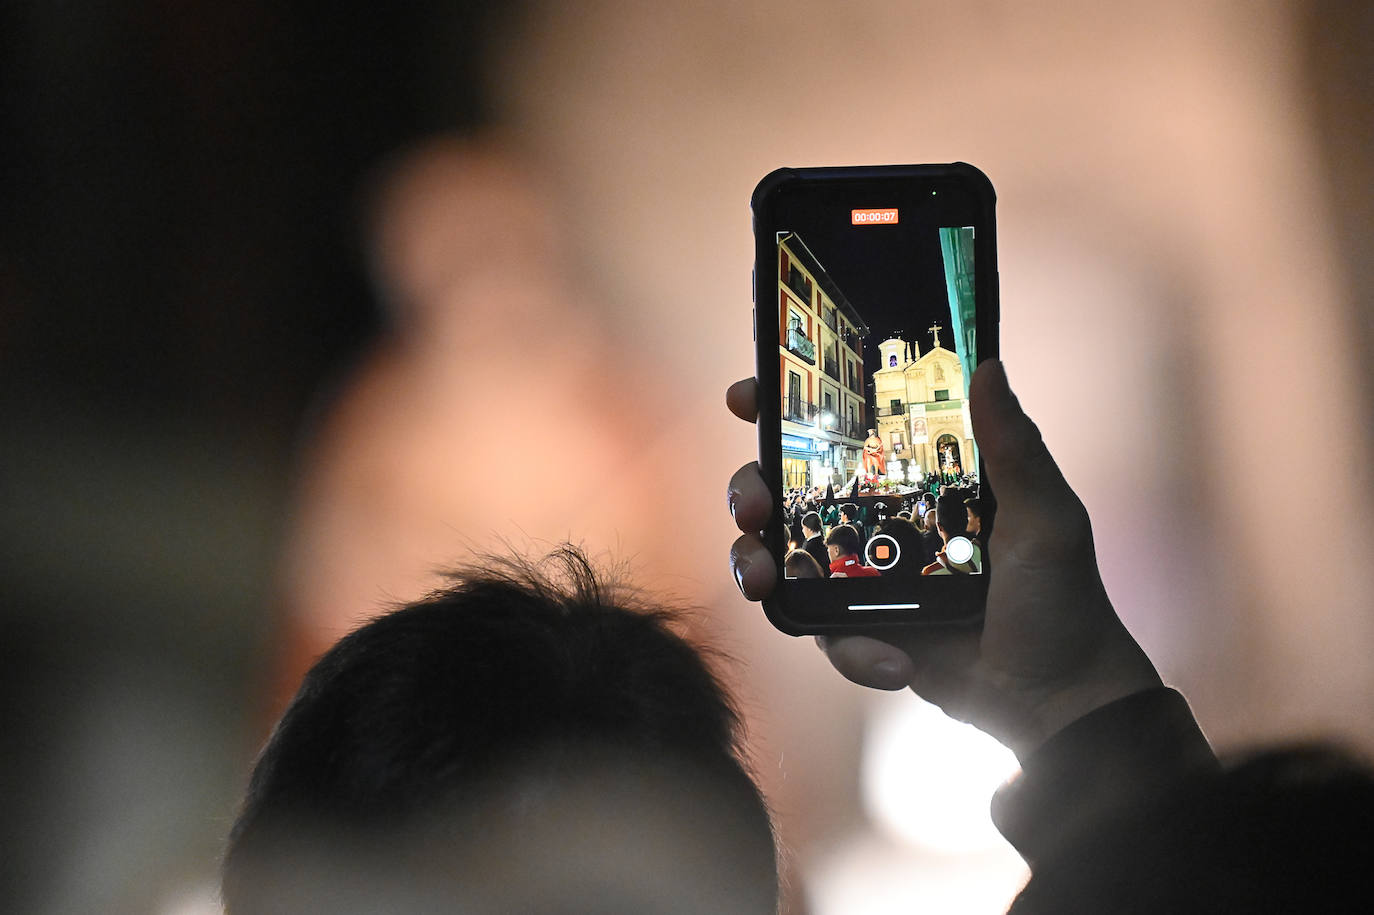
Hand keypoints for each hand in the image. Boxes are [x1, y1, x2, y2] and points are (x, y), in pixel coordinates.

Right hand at [727, 361, 1161, 758]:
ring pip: (779, 557)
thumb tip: (988, 366)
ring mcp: (861, 576)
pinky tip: (896, 662)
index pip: (840, 429)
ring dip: (756, 564)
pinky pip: (820, 631)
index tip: (748, 397)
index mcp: (914, 479)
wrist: (1057, 700)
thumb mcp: (1045, 517)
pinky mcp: (859, 630)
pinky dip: (851, 649)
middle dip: (748, 490)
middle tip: (753, 505)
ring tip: (764, 581)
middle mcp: (878, 519)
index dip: (784, 410)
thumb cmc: (1061, 599)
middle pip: (785, 490)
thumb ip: (1014, 447)